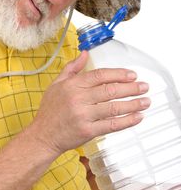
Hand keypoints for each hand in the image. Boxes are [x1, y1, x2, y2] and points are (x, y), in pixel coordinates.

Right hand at [32, 51, 149, 155]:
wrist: (43, 135)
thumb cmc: (50, 109)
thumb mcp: (56, 84)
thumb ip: (72, 68)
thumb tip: (84, 53)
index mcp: (72, 85)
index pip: (100, 75)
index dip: (118, 74)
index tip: (131, 75)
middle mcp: (78, 98)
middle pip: (110, 90)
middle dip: (131, 88)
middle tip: (144, 86)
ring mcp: (84, 115)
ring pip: (113, 107)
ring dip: (132, 104)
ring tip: (145, 101)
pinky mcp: (88, 131)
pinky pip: (111, 125)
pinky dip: (126, 121)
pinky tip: (137, 117)